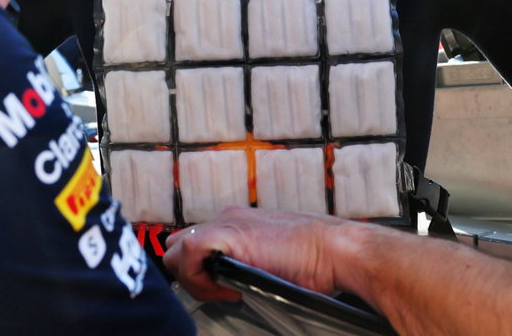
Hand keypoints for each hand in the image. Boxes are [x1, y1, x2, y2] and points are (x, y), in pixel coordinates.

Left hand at [163, 207, 347, 302]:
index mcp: (235, 224)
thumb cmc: (314, 262)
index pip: (193, 244)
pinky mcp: (227, 232)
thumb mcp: (271, 260)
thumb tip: (228, 285)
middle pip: (177, 245)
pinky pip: (189, 251)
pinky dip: (201, 276)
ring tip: (226, 291)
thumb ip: (245, 264)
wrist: (334, 250)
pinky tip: (229, 288)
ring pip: (177, 250)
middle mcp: (226, 218)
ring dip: (194, 277)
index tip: (224, 291)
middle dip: (190, 275)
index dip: (198, 273)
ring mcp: (225, 223)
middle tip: (220, 292)